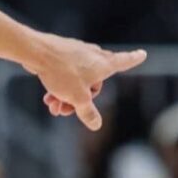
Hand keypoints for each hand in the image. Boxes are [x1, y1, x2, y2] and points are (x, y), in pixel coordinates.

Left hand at [25, 36, 146, 129]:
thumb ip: (88, 112)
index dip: (133, 59)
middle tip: (66, 111)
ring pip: (77, 81)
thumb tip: (97, 125)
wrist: (34, 52)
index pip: (124, 61)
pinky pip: (65, 75)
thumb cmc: (61, 72)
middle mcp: (92, 56)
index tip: (142, 53)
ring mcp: (76, 53)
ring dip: (67, 96)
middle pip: (95, 82)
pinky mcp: (61, 54)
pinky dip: (59, 87)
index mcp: (103, 64)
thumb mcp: (77, 98)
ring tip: (54, 107)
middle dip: (81, 100)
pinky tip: (48, 98)